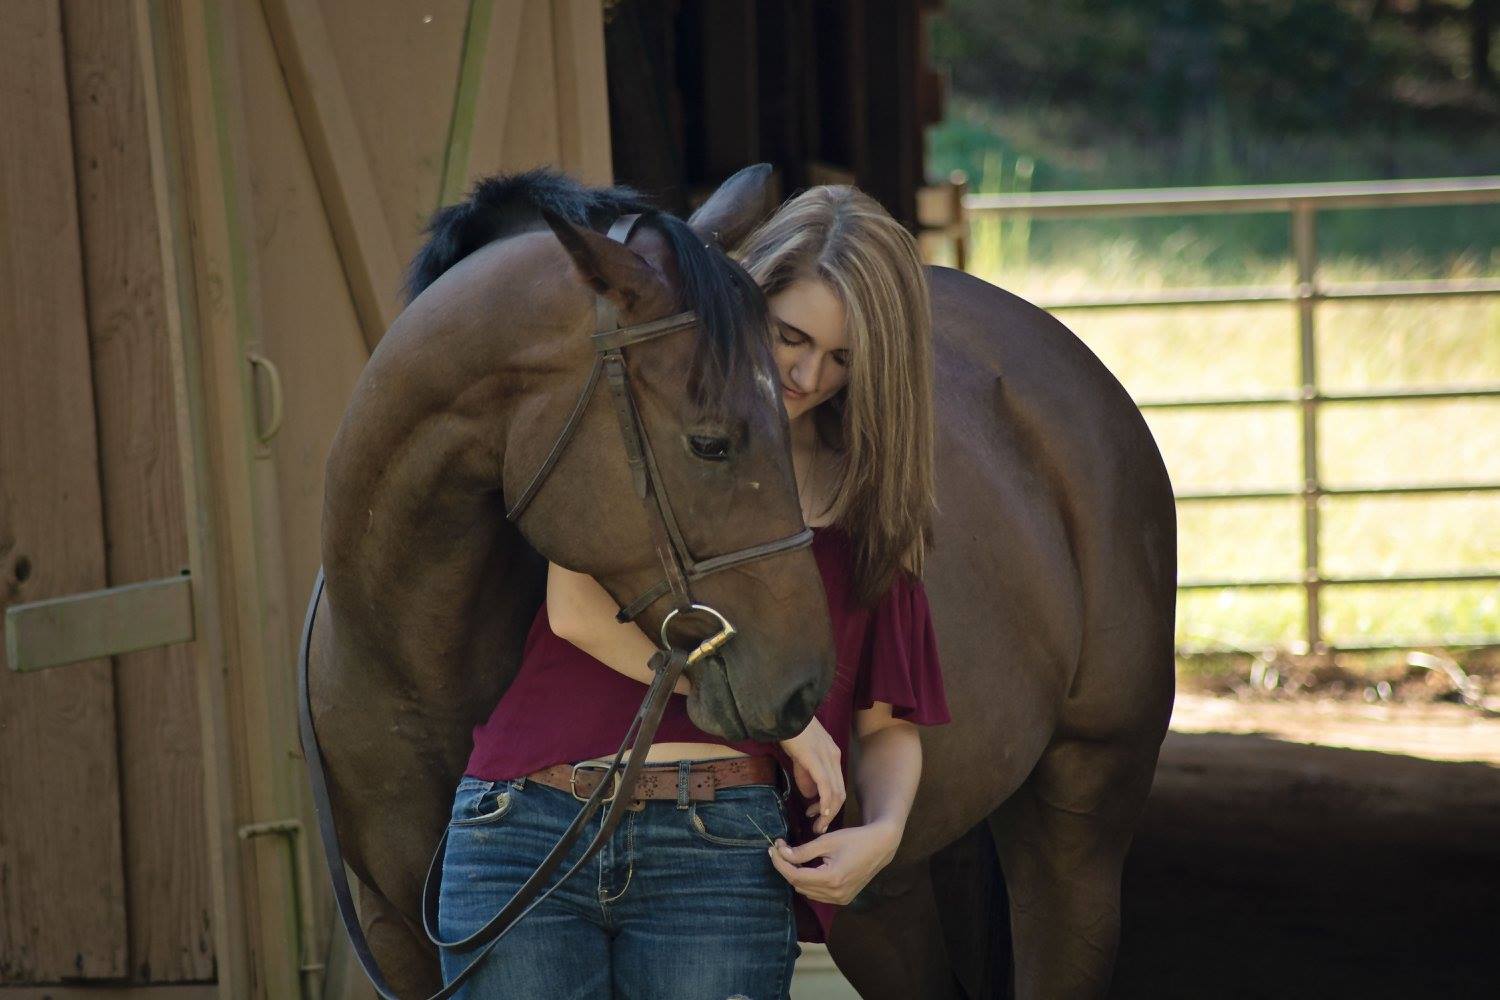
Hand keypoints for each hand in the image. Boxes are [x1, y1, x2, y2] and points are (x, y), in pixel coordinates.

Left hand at [767, 820, 901, 904]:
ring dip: (796, 876)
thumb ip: (802, 851)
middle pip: (799, 885)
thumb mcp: (826, 842)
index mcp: (831, 879)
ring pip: (807, 891)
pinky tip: (807, 868)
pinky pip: (818, 894)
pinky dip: (809, 882)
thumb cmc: (854, 839)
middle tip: (780, 849)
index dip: (780, 863)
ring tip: (792, 857)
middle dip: (786, 867)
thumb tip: (781, 853)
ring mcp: (840, 899)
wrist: (880, 847)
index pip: (795, 875)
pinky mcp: (843, 899)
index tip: (772, 848)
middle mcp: (835, 894)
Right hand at [776, 716, 843, 834]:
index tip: (817, 815)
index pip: (838, 786)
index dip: (830, 805)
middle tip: (819, 827)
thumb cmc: (790, 731)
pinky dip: (825, 802)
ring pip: (835, 793)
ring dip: (828, 813)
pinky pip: (826, 786)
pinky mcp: (817, 760)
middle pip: (840, 793)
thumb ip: (808, 774)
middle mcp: (834, 757)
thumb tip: (811, 795)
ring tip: (818, 825)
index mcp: (832, 754)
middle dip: (831, 814)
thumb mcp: (801, 756)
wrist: (784, 713)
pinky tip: (821, 813)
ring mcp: (827, 758)